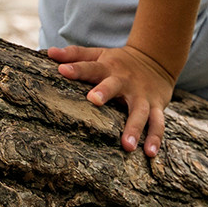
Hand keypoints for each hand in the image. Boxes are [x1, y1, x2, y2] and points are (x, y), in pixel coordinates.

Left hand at [47, 43, 176, 156]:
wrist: (156, 59)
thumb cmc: (119, 61)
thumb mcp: (99, 54)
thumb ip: (75, 55)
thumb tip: (49, 52)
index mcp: (108, 67)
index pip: (90, 67)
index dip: (76, 68)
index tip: (62, 70)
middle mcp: (125, 81)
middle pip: (114, 85)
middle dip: (105, 91)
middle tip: (94, 100)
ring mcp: (142, 95)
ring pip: (139, 111)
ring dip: (134, 127)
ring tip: (127, 146)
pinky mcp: (156, 106)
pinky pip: (158, 123)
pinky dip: (155, 138)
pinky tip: (150, 153)